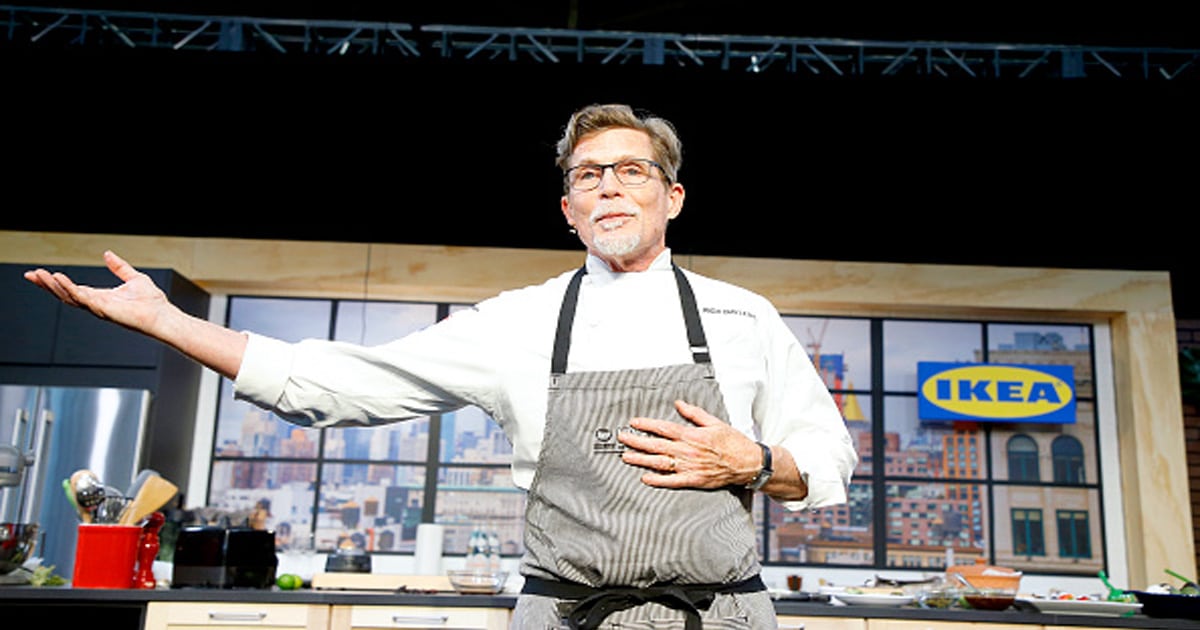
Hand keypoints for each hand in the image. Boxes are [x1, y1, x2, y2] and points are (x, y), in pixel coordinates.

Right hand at [24, 250, 169, 335]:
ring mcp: (98, 308)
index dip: (56, 281)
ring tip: (39, 275)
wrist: (164, 316)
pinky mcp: (104, 310)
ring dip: (53, 286)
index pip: (72, 289)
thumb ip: (119, 267)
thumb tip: (107, 253)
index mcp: (101, 297)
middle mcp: (96, 304)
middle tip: (30, 275)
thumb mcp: (133, 278)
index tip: (40, 273)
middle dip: (47, 285)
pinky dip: (70, 288)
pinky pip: (82, 298)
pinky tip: (59, 279)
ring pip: (70, 297)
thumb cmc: (152, 302)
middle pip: (65, 294)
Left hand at [618, 399, 759, 488]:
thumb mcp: (714, 422)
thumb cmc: (733, 443)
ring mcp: (690, 467)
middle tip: (623, 438)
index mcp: (692, 435)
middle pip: (656, 445)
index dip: (646, 425)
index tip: (634, 423)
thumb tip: (679, 404)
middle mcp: (688, 451)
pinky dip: (658, 480)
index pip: (664, 428)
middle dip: (637, 441)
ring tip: (626, 457)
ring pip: (660, 463)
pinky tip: (645, 478)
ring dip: (641, 459)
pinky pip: (672, 481)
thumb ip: (694, 413)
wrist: (748, 463)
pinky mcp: (694, 480)